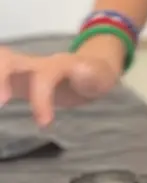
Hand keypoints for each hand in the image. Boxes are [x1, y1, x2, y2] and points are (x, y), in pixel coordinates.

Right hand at [0, 50, 117, 127]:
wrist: (87, 67)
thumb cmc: (93, 75)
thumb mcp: (100, 76)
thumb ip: (91, 75)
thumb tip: (82, 69)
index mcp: (53, 65)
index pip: (41, 76)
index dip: (41, 98)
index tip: (44, 123)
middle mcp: (29, 64)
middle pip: (5, 59)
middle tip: (1, 103)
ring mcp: (16, 69)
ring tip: (0, 102)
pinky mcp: (9, 79)